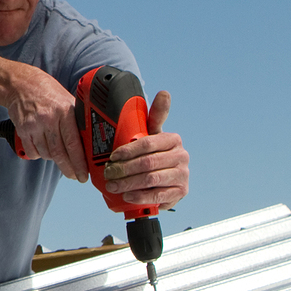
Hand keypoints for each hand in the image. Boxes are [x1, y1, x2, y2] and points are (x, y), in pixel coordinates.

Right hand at [8, 67, 87, 181]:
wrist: (20, 84)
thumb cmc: (47, 92)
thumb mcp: (67, 100)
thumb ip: (77, 120)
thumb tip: (89, 142)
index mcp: (65, 111)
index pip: (73, 143)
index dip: (79, 162)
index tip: (84, 174)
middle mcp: (49, 119)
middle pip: (59, 153)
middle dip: (68, 168)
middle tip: (74, 176)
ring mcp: (34, 125)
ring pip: (46, 154)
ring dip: (53, 158)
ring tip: (57, 153)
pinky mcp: (23, 130)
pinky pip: (33, 152)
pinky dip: (39, 154)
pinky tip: (42, 147)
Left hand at [102, 89, 189, 209]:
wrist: (165, 177)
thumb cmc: (153, 152)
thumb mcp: (152, 134)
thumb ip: (155, 115)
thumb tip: (164, 93)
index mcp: (174, 139)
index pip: (147, 143)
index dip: (127, 150)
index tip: (112, 156)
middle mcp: (182, 157)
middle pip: (147, 163)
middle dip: (123, 169)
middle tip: (108, 173)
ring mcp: (183, 176)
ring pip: (151, 180)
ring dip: (128, 184)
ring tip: (113, 185)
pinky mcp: (180, 193)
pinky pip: (158, 196)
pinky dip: (140, 197)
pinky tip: (127, 196)